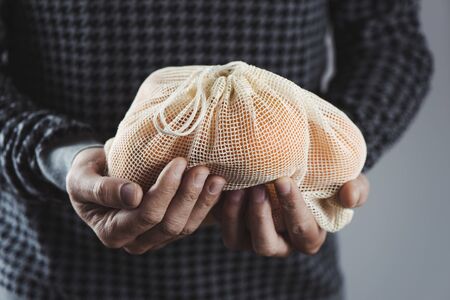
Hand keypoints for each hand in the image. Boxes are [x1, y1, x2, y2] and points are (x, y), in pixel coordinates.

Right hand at [66, 148, 225, 253]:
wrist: (97, 176)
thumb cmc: (87, 174)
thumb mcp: (82, 179)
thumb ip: (102, 189)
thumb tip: (133, 196)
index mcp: (112, 232)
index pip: (146, 215)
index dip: (165, 191)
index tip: (178, 162)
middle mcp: (135, 242)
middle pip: (169, 225)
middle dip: (188, 196)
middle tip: (201, 168)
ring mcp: (154, 238)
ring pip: (185, 228)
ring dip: (202, 202)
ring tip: (215, 177)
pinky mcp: (168, 230)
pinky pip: (191, 222)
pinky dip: (205, 205)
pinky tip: (217, 185)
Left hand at [216, 174, 368, 256]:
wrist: (294, 170)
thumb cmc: (324, 180)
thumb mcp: (349, 181)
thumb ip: (357, 190)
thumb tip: (348, 197)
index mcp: (308, 237)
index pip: (303, 232)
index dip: (293, 209)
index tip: (284, 181)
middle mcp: (280, 243)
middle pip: (267, 244)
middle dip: (261, 217)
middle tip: (258, 186)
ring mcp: (254, 238)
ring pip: (240, 241)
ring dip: (236, 216)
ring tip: (237, 187)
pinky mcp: (234, 228)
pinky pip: (223, 228)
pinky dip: (220, 210)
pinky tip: (222, 185)